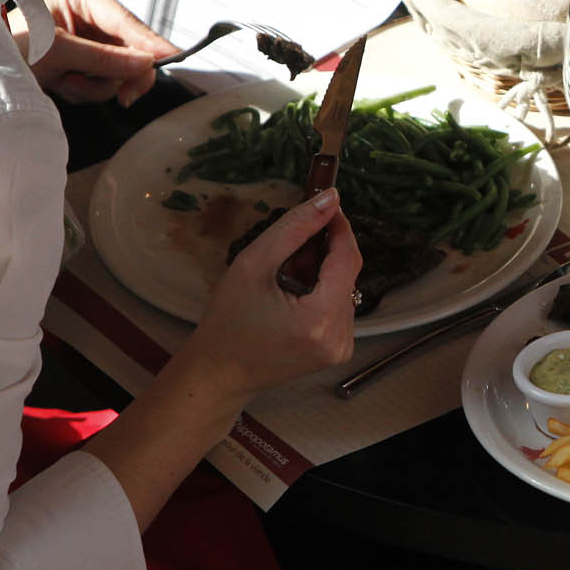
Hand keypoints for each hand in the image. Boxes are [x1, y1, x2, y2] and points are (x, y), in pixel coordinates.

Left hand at [11, 0, 174, 105]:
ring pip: (119, 68)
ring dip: (95, 86)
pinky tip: (63, 85)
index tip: (172, 57)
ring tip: (65, 84)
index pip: (124, 20)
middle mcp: (89, 11)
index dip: (149, 42)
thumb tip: (145, 64)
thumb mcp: (55, 52)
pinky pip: (104, 80)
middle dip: (119, 74)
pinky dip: (86, 90)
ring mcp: (89, 36)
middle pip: (129, 46)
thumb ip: (102, 59)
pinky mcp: (85, 58)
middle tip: (126, 98)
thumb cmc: (9, 46)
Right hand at [174, 188, 362, 410]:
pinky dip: (323, 295)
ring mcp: (341, 348)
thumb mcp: (254, 264)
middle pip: (348, 274)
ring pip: (345, 290)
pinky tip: (294, 300)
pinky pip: (340, 309)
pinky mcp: (338, 352)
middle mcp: (339, 338)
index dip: (340, 227)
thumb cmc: (229, 319)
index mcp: (320, 319)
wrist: (220, 371)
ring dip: (323, 275)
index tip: (328, 204)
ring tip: (285, 281)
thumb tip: (330, 199)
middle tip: (291, 249)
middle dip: (324, 254)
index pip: (348, 259)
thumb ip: (295, 228)